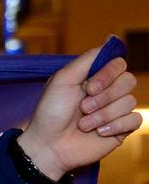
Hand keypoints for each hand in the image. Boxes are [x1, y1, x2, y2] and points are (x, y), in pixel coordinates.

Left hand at [18, 46, 140, 180]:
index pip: (119, 64)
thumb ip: (87, 60)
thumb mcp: (63, 80)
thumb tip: (111, 39)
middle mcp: (108, 91)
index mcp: (94, 77)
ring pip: (130, 102)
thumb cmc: (51, 112)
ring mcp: (116, 110)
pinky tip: (98, 133)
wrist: (49, 145)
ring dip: (103, 115)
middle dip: (104, 96)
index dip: (108, 74)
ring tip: (84, 124)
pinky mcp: (122, 128)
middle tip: (83, 107)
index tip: (88, 87)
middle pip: (129, 81)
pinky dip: (115, 126)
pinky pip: (134, 120)